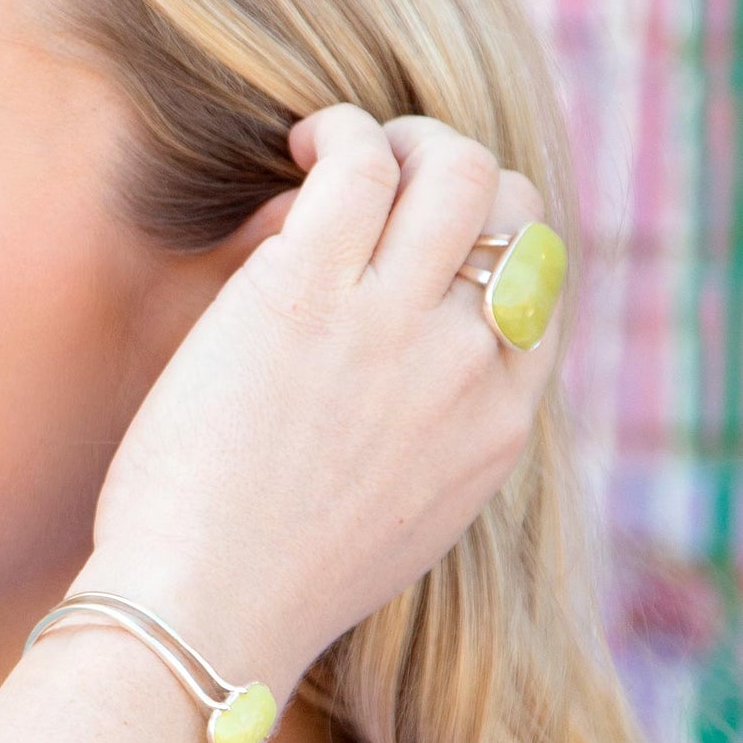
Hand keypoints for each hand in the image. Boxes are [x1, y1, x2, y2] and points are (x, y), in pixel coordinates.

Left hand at [72, 104, 559, 699]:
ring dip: (406, 137)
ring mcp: (393, 324)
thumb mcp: (401, 514)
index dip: (486, 240)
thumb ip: (428, 429)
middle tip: (384, 173)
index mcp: (496, 423)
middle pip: (513, 210)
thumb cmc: (270, 574)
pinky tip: (297, 146)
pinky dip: (339, 130)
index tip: (420, 235)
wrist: (207, 612)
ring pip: (457, 167)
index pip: (536, 287)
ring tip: (336, 150)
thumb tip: (399, 343)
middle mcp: (464, 364)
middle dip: (456, 170)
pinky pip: (358, 161)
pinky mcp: (307, 291)